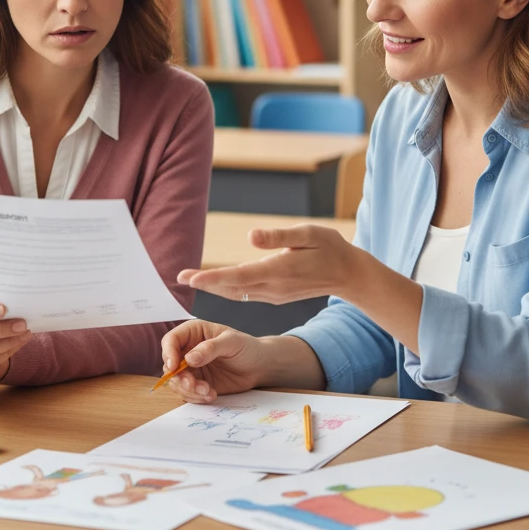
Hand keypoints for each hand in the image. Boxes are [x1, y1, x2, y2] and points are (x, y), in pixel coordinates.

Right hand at [160, 320, 265, 403]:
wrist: (259, 366)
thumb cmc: (246, 347)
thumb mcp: (231, 342)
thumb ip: (210, 348)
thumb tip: (189, 358)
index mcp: (193, 333)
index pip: (171, 340)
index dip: (168, 353)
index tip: (174, 366)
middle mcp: (188, 350)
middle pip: (170, 365)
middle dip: (179, 378)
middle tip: (193, 385)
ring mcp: (192, 369)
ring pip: (177, 382)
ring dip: (188, 390)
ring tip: (207, 391)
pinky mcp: (198, 384)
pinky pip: (188, 393)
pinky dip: (196, 397)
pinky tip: (211, 395)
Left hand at [177, 224, 363, 304]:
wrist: (348, 275)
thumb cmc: (330, 248)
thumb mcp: (309, 234)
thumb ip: (279, 236)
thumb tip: (250, 237)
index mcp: (278, 271)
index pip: (238, 276)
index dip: (212, 277)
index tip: (191, 277)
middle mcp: (272, 287)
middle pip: (231, 287)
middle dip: (205, 282)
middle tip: (180, 277)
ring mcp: (274, 294)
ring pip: (237, 293)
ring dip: (214, 286)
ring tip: (192, 279)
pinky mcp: (275, 295)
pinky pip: (246, 294)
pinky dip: (228, 289)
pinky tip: (217, 283)